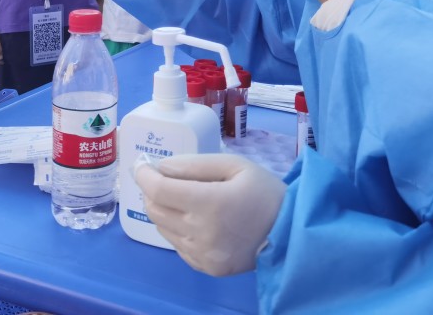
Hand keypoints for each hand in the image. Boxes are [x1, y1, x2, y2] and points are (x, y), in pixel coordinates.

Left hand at [135, 153, 286, 276]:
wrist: (290, 232)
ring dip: (163, 209)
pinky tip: (193, 218)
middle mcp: (202, 233)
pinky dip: (175, 228)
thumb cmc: (264, 192)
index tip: (142, 164)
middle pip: (155, 209)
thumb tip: (160, 167)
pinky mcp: (206, 268)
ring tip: (181, 197)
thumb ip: (194, 164)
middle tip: (164, 177)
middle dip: (152, 190)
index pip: (159, 189)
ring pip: (162, 227)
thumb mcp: (234, 165)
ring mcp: (203, 255)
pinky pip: (176, 245)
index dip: (144, 175)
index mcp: (210, 203)